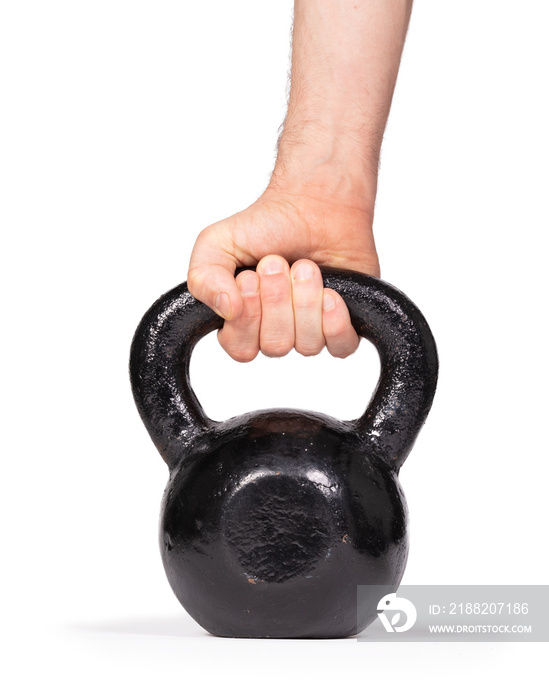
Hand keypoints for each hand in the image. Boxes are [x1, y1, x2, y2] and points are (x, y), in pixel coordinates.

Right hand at [187, 186, 379, 361]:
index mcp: (242, 321)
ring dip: (305, 301)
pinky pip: (341, 346)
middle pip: (275, 346)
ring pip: (307, 345)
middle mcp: (276, 331)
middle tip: (279, 263)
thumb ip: (204, 278)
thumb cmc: (267, 225)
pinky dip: (335, 322)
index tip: (250, 278)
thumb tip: (227, 309)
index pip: (241, 348)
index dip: (247, 318)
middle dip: (277, 300)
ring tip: (306, 267)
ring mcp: (311, 330)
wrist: (314, 202)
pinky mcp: (343, 324)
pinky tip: (330, 294)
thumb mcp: (217, 243)